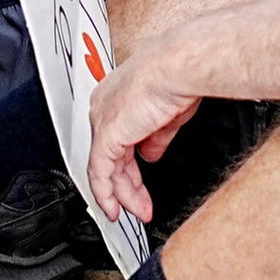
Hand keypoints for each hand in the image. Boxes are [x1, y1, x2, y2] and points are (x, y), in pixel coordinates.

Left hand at [83, 59, 194, 224]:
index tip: (138, 183)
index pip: (118, 139)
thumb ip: (155, 137)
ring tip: (136, 212)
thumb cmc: (178, 77)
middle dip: (127, 185)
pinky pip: (100, 172)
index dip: (129, 165)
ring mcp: (102, 120)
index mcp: (118, 97)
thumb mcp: (166, 115)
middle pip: (110, 155)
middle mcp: (104, 107)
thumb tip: (151, 154)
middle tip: (139, 205)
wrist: (177, 67)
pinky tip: (114, 209)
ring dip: (122, 194)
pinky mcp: (106, 134)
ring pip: (105, 167)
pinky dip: (106, 193)